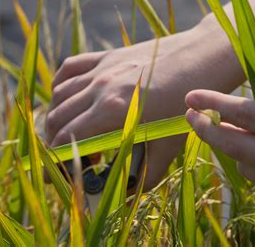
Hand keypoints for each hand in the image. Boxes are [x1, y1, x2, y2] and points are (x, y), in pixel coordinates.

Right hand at [45, 22, 243, 187]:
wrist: (200, 62)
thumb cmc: (185, 106)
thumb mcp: (168, 147)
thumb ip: (146, 176)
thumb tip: (127, 197)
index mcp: (112, 112)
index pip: (67, 139)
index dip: (57, 161)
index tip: (57, 177)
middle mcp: (99, 88)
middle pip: (57, 119)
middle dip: (54, 144)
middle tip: (68, 159)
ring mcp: (101, 69)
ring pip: (59, 95)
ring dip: (56, 118)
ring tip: (70, 134)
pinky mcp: (106, 56)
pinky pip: (70, 68)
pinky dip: (60, 86)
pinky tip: (65, 98)